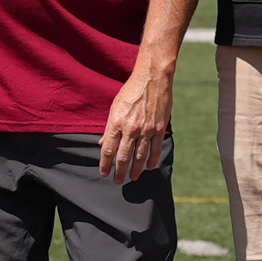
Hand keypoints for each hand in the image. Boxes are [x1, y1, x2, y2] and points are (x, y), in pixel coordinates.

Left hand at [99, 68, 171, 183]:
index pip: (108, 149)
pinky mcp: (159, 128)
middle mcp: (131, 129)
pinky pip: (155, 149)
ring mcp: (147, 130)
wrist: (152, 78)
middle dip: (120, 171)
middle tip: (118, 181)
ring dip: (135, 170)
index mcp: (117, 123)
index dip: (105, 164)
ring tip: (132, 178)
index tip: (104, 173)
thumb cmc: (131, 91)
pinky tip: (148, 167)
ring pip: (140, 156)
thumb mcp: (115, 107)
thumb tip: (102, 144)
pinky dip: (151, 160)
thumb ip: (109, 128)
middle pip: (123, 157)